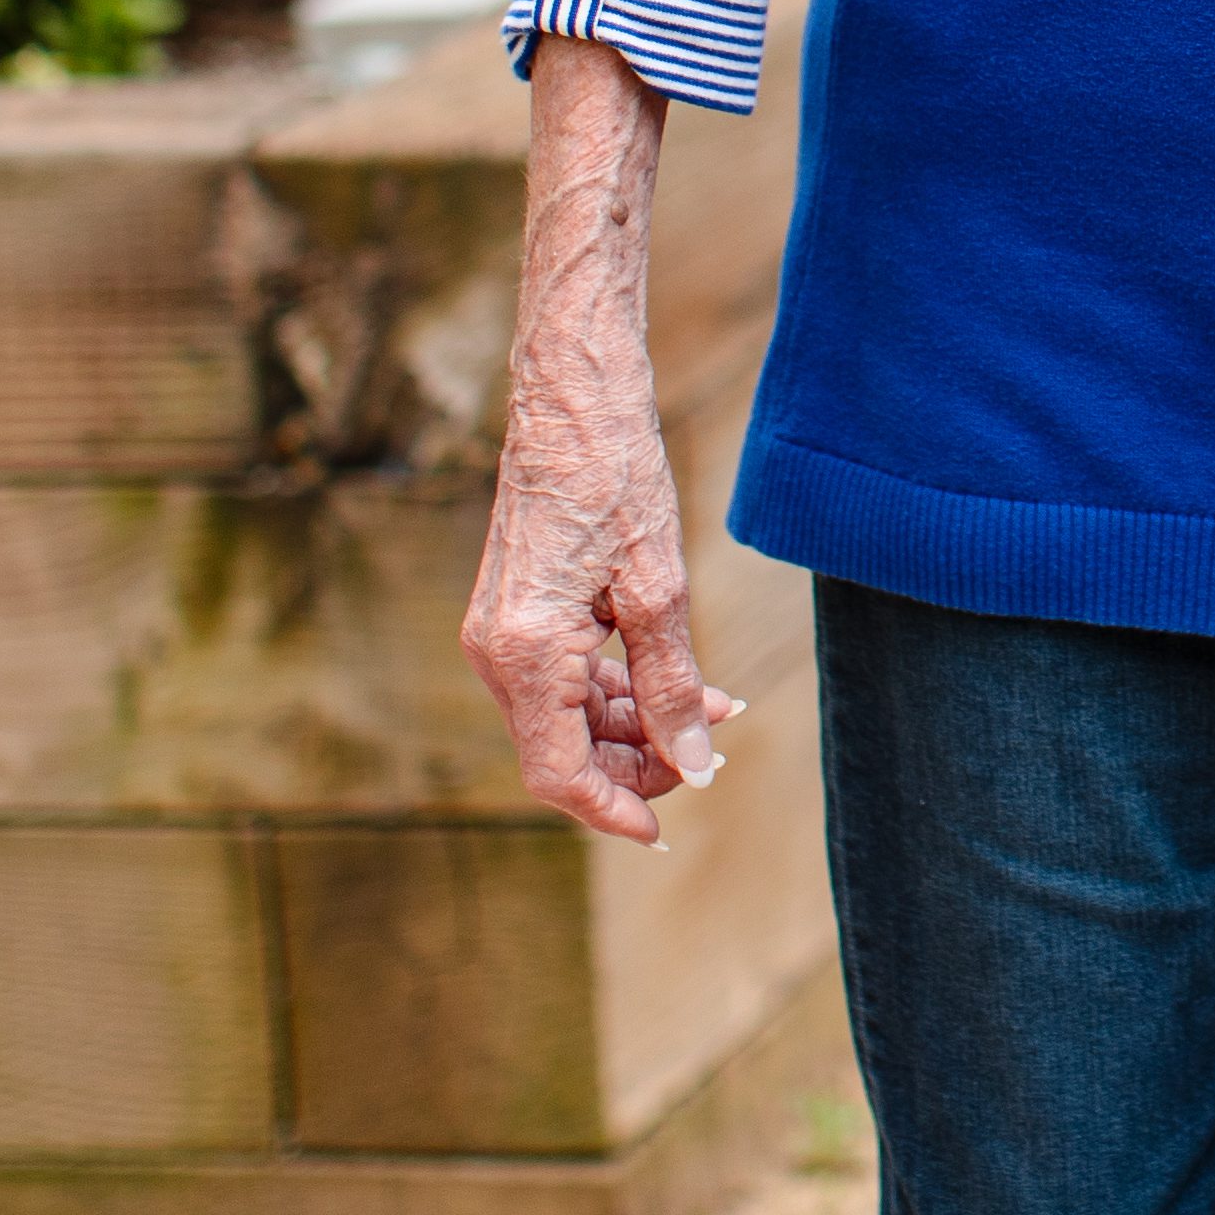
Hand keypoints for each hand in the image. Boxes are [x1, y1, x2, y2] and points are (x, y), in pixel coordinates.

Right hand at [463, 36, 747, 842]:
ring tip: (716, 709)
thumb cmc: (614, 469)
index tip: (669, 829)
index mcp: (526, 652)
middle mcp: (498, 651)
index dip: (616, 812)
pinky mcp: (518, 608)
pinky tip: (681, 678)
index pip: (559, 775)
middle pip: (564, 751)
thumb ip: (674, 682)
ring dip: (638, 725)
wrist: (573, 386)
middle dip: (639, 764)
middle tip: (713, 748)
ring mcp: (502, 630)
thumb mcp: (659, 582)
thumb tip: (694, 766)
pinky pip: (566, 676)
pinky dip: (620, 687)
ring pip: (569, 716)